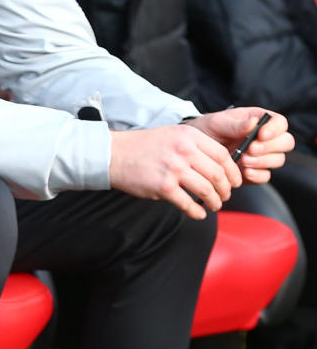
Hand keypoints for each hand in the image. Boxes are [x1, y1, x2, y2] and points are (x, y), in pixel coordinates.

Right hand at [108, 125, 241, 218]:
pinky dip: (197, 212)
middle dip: (226, 191)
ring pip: (207, 191)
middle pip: (218, 175)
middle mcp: (183, 151)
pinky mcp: (164, 187)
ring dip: (214, 203)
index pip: (223, 156)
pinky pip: (189, 204)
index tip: (235, 182)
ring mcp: (173, 169)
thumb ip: (195, 146)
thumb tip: (221, 167)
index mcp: (188, 136)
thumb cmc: (143, 146)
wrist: (114, 154)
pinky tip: (197, 213)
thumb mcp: (172, 135)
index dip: (233, 172)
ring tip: (213, 206)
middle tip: (223, 197)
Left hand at [184, 108, 292, 184]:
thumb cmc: (207, 129)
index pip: (279, 123)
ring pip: (278, 160)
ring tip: (243, 160)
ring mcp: (262, 156)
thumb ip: (235, 124)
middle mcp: (264, 138)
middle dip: (270, 147)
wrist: (195, 148)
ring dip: (262, 161)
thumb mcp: (217, 122)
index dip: (275, 129)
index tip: (261, 135)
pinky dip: (257, 175)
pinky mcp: (256, 171)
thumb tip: (253, 123)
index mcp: (258, 120)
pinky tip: (244, 172)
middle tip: (251, 149)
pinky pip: (266, 176)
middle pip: (285, 143)